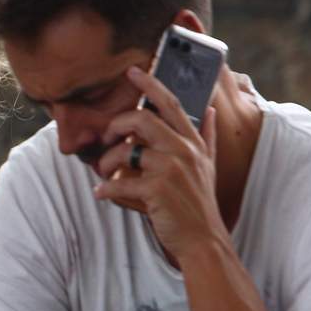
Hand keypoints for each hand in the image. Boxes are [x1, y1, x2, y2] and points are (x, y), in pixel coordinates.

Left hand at [93, 65, 223, 261]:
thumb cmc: (199, 202)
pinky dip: (105, 190)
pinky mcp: (157, 191)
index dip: (151, 84)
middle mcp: (183, 151)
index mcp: (192, 142)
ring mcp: (171, 169)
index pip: (170, 104)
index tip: (133, 71)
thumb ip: (206, 137)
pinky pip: (119, 184)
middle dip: (116, 124)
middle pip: (141, 118)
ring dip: (106, 162)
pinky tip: (101, 194)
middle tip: (106, 136)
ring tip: (102, 174)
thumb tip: (208, 110)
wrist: (203, 239)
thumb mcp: (208, 165)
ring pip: (125, 152)